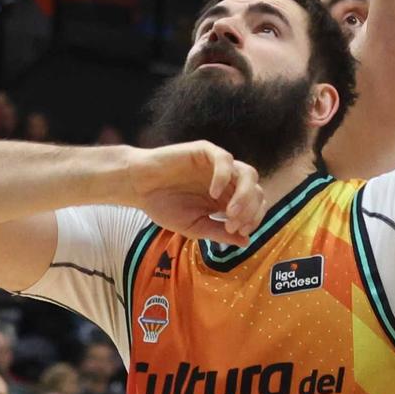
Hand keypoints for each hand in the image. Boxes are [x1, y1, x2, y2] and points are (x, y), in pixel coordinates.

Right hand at [124, 141, 264, 243]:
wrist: (138, 188)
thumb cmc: (164, 206)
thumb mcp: (194, 226)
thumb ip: (219, 232)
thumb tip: (246, 242)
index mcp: (228, 198)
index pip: (255, 205)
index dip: (253, 219)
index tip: (238, 232)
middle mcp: (228, 181)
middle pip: (256, 190)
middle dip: (250, 210)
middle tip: (233, 224)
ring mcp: (218, 165)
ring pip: (248, 173)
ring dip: (245, 194)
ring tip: (230, 212)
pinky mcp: (205, 151)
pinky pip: (224, 159)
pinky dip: (224, 176)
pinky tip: (214, 193)